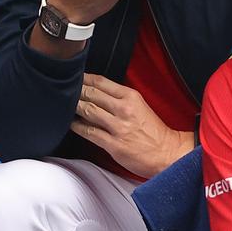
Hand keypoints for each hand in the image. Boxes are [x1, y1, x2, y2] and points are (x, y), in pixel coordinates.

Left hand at [71, 73, 194, 177]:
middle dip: (76, 91)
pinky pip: (89, 132)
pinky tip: (70, 124)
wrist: (166, 152)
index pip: (102, 82)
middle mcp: (124, 109)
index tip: (75, 78)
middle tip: (65, 91)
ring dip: (74, 107)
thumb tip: (96, 94)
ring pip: (88, 111)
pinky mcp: (114, 144)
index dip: (85, 78)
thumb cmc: (153, 130)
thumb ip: (120, 99)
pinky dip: (77, 127)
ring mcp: (118, 127)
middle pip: (92, 94)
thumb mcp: (140, 106)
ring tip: (65, 106)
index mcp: (131, 96)